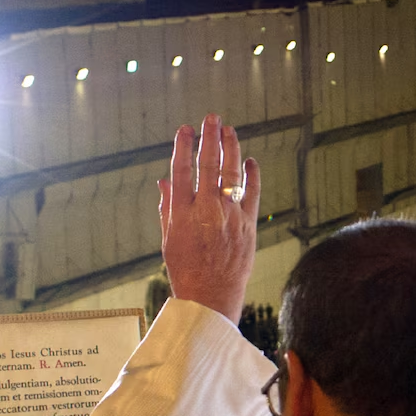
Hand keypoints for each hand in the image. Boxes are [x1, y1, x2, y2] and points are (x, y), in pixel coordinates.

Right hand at [159, 113, 259, 322]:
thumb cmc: (186, 270)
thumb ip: (167, 207)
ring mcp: (230, 217)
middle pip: (209, 165)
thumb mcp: (168, 239)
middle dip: (210, 138)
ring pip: (232, 174)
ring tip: (230, 130)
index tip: (186, 129)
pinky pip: (252, 194)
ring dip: (231, 149)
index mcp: (182, 214)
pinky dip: (252, 175)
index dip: (183, 146)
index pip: (181, 170)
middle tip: (212, 118)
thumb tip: (163, 181)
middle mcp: (206, 211)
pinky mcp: (248, 226)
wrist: (211, 297)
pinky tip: (250, 161)